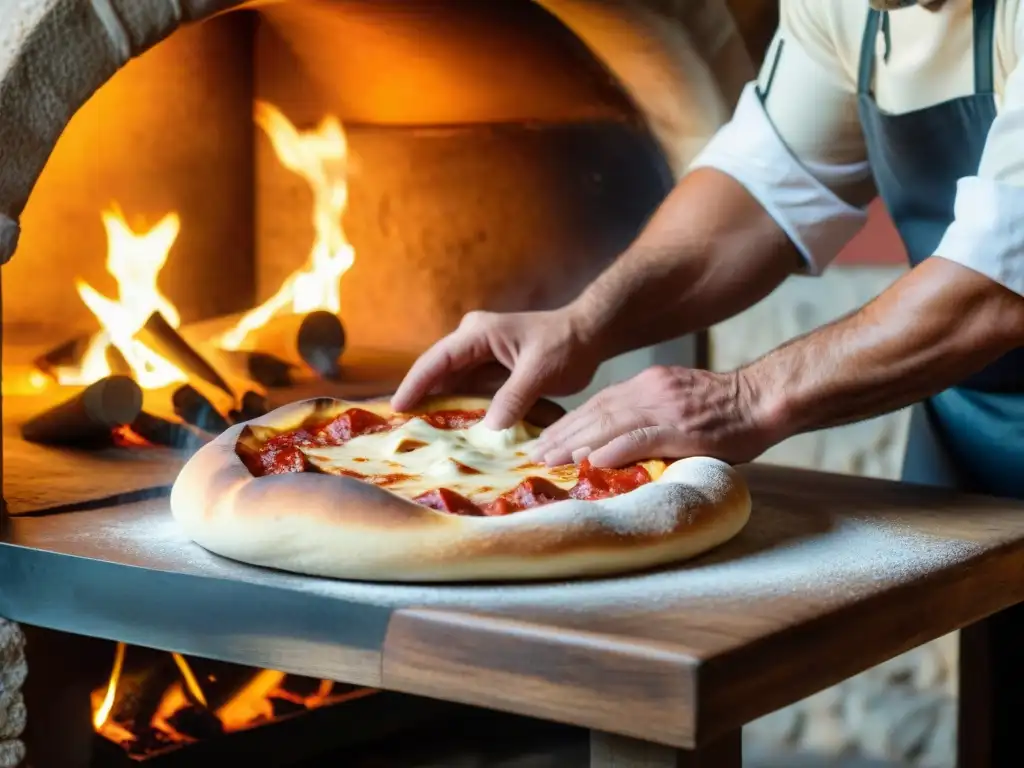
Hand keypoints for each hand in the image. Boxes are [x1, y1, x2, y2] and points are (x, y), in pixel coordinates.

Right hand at [391, 307, 604, 428]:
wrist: (589, 335)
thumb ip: (513, 397)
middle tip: (399, 428)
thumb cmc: (565, 345)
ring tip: (417, 434)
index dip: (415, 384)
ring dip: (438, 406)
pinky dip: (460, 409)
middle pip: (437, 372)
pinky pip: (469, 391)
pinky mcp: (491, 371)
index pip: (437, 360)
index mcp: (478, 334)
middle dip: (419, 397)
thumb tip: (489, 428)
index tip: (397, 408)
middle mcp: (473, 342)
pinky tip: (451, 431)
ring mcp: (481, 356)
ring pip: (451, 383)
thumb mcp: (539, 371)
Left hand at [529, 365, 773, 466]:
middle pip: (595, 413)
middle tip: (533, 455)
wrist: (763, 399)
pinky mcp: (681, 427)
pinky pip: (641, 438)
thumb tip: (617, 446)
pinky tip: (592, 461)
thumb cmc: (726, 410)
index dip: (568, 423)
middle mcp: (649, 391)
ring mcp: (664, 407)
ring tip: (550, 461)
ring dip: (576, 444)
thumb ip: (648, 419)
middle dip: (561, 434)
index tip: (544, 439)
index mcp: (647, 385)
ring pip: (609, 424)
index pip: (598, 404)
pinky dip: (613, 449)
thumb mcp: (678, 405)